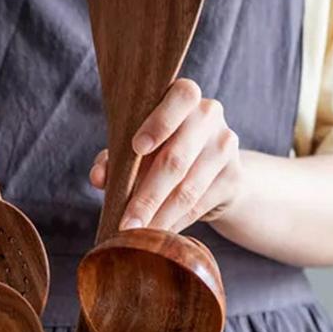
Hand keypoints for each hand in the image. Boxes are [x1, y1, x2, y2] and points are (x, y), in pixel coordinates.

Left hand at [89, 79, 242, 232]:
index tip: (137, 148)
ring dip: (160, 217)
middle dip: (147, 196)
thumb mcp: (138, 147)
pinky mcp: (233, 177)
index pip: (181, 97)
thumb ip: (115, 157)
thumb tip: (98, 176)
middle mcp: (210, 115)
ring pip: (188, 188)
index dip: (159, 123)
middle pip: (176, 158)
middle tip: (126, 223)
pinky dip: (175, 222)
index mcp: (184, 97)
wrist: (212, 167)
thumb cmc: (162, 149)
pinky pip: (199, 205)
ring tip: (137, 235)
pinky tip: (158, 234)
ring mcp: (225, 146)